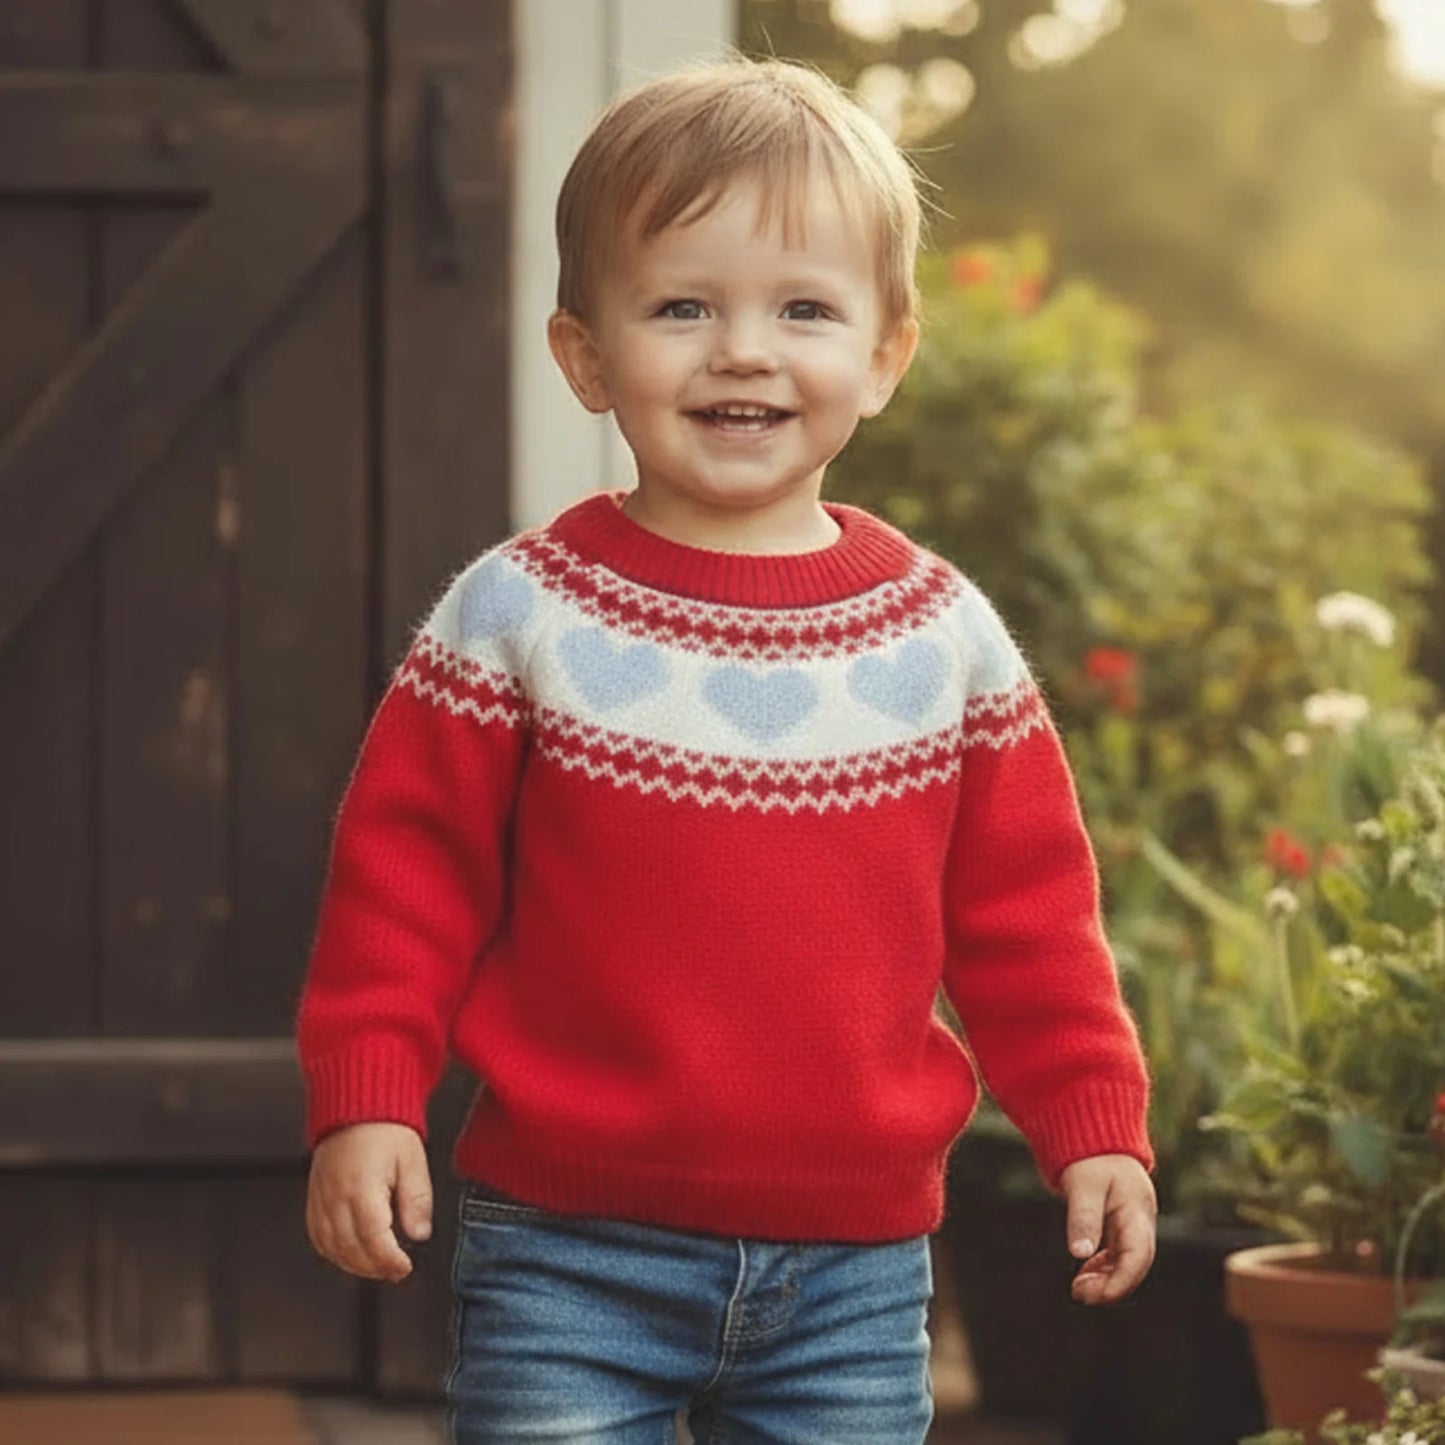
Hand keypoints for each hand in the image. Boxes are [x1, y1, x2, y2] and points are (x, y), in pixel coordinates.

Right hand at [306, 1121, 432, 1282]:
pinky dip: (333, 1251)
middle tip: (395, 1271)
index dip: (389, 1261)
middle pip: (350, 1249)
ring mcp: (321, 1198)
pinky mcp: (314, 1197)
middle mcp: (336, 1197)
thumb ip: (416, 1200)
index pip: (374, 1240)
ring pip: (331, 1247)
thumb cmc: (385, 1129)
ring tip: (377, 1266)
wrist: (356, 1108)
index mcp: (362, 1188)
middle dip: (374, 1268)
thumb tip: (419, 1233)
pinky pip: (317, 1235)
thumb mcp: (412, 1160)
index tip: (404, 1267)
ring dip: (354, 1264)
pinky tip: (349, 1254)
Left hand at [1058, 1153, 1156, 1304]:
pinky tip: (1085, 1273)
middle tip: (1080, 1294)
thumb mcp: (1083, 1185)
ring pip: (1128, 1262)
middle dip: (1111, 1285)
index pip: (1137, 1257)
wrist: (1096, 1136)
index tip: (1093, 1295)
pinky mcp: (1122, 1224)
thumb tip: (1079, 1253)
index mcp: (1137, 1211)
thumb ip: (1083, 1217)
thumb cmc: (1091, 1157)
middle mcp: (1141, 1221)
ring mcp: (1134, 1223)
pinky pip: (1119, 1254)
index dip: (1119, 1282)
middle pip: (1136, 1265)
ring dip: (1106, 1279)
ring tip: (1079, 1288)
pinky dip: (1103, 1267)